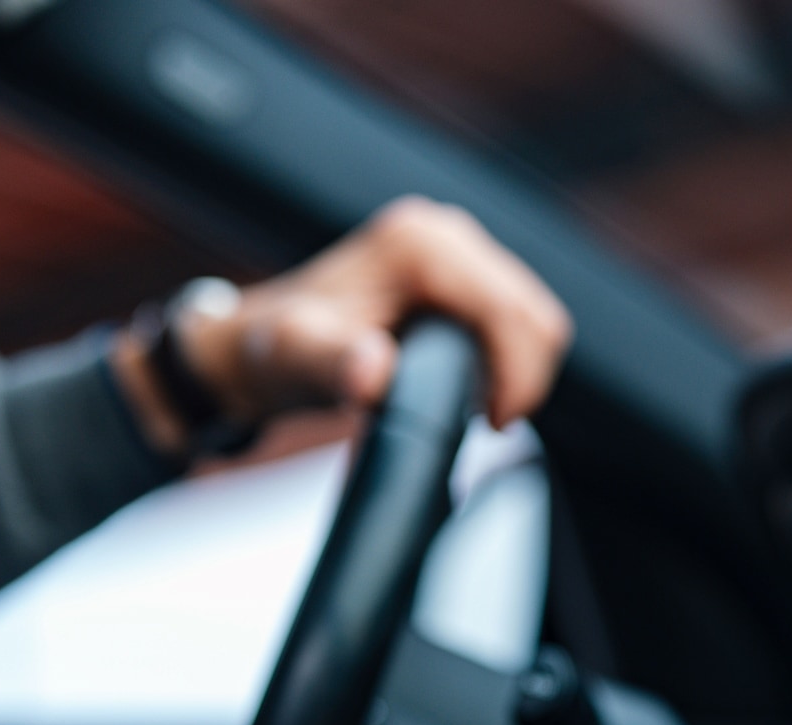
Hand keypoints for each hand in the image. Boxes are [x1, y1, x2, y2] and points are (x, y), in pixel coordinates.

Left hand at [115, 196, 571, 454]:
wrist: (258, 345)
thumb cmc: (277, 352)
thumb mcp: (298, 362)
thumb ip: (336, 366)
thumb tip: (374, 372)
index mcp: (419, 244)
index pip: (511, 310)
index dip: (518, 376)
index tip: (492, 424)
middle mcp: (443, 235)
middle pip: (534, 312)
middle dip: (522, 376)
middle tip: (484, 423)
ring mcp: (455, 251)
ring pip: (533, 317)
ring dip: (518, 372)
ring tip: (475, 409)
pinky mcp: (461, 276)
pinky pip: (516, 320)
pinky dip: (509, 361)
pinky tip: (470, 387)